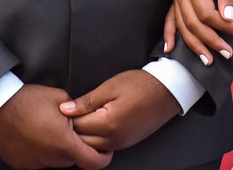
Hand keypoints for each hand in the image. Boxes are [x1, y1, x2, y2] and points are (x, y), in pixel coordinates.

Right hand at [0, 84, 111, 169]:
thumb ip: (76, 114)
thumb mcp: (60, 99)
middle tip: (72, 131)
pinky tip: (36, 136)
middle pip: (73, 160)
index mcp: (65, 143)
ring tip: (50, 130)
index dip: (103, 158)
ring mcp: (35, 163)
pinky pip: (39, 161)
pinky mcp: (21, 164)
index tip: (105, 150)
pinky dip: (42, 152)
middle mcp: (51, 158)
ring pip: (55, 161)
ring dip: (58, 150)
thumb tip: (82, 118)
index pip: (93, 162)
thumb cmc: (29, 100)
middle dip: (77, 148)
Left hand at [61, 70, 181, 152]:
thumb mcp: (111, 86)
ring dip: (84, 136)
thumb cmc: (142, 85)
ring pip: (92, 147)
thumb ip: (86, 101)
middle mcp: (114, 138)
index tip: (63, 108)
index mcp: (109, 123)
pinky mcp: (126, 143)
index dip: (67, 117)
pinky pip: (104, 146)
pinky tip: (95, 124)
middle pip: (82, 142)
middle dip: (73, 129)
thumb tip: (65, 109)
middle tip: (70, 113)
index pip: (76, 127)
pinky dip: (95, 139)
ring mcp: (121, 143)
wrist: (168, 91)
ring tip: (83, 117)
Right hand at [163, 0, 232, 65]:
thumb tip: (228, 20)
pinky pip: (170, 17)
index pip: (206, 13)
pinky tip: (170, 49)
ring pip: (181, 24)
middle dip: (210, 41)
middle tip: (227, 53)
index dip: (223, 27)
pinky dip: (170, 33)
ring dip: (193, 44)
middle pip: (192, 23)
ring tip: (207, 60)